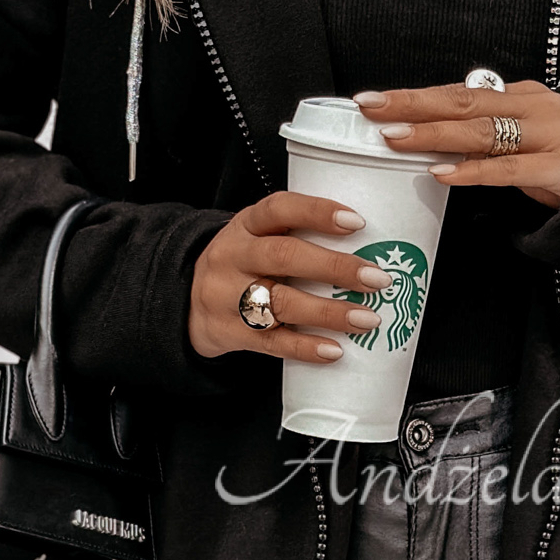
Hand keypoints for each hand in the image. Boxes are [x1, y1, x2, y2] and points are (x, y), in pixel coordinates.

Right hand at [188, 192, 394, 362]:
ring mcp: (226, 296)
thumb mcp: (256, 238)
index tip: (356, 222)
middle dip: (334, 267)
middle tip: (376, 278)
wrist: (183, 300)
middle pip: (283, 257)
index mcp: (245, 225)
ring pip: (280, 302)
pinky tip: (334, 350)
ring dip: (328, 312)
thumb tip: (369, 246)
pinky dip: (305, 347)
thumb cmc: (240, 265)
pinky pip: (271, 342)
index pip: (278, 209)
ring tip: (367, 319)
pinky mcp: (228, 332)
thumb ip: (296, 236)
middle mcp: (233, 256)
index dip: (317, 212)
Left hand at [354, 81, 559, 208]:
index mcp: (522, 97)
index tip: (376, 99)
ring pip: (480, 131)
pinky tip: (443, 172)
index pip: (460, 92)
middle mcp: (532, 109)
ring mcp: (545, 137)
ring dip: (434, 133)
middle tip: (373, 107)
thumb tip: (442, 131)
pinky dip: (472, 171)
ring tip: (396, 137)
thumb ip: (493, 130)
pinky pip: (507, 169)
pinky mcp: (556, 170)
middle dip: (413, 103)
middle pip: (462, 100)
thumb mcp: (531, 133)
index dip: (415, 96)